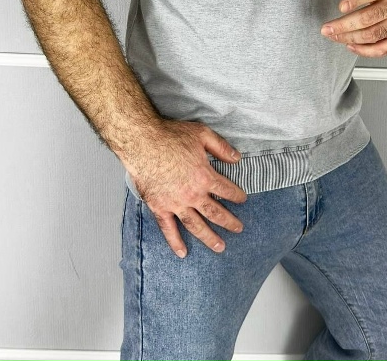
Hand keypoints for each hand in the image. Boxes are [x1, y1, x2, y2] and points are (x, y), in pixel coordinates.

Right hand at [125, 119, 247, 257]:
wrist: (143, 142)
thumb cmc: (171, 136)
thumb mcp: (202, 134)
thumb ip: (221, 147)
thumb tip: (237, 158)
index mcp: (205, 177)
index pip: (226, 190)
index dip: (237, 195)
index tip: (243, 200)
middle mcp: (193, 195)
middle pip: (215, 212)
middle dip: (229, 222)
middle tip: (239, 228)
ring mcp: (175, 204)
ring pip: (196, 225)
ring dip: (209, 238)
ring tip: (220, 247)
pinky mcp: (159, 207)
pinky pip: (168, 229)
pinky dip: (175, 242)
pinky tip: (182, 252)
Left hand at [320, 0, 386, 57]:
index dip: (356, 0)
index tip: (341, 6)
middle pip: (368, 18)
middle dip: (344, 25)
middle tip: (327, 29)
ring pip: (373, 35)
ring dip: (350, 38)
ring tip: (334, 36)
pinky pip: (382, 50)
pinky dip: (364, 51)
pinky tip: (351, 46)